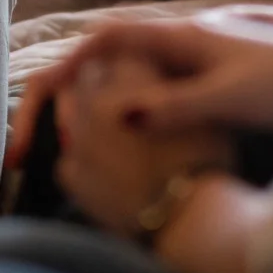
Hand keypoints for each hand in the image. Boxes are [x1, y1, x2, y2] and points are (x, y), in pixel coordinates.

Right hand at [7, 7, 272, 168]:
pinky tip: (133, 144)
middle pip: (114, 57)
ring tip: (70, 146)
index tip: (39, 106)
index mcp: (190, 37)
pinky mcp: (226, 86)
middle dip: (70, 91)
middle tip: (41, 142)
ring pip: (137, 77)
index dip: (67, 66)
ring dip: (100, 103)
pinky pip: (162, 94)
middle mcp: (193, 42)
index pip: (109, 38)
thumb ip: (177, 105)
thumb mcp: (238, 95)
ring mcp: (209, 62)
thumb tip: (115, 112)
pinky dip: (135, 115)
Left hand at [55, 55, 231, 237]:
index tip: (135, 79)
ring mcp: (79, 137)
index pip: (117, 54)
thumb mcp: (203, 113)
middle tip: (122, 110)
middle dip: (100, 89)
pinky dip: (81, 166)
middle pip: (87, 79)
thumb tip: (166, 91)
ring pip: (69, 117)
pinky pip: (66, 161)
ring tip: (112, 144)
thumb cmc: (206, 162)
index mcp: (132, 78)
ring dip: (86, 123)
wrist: (188, 218)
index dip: (126, 66)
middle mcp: (98, 99)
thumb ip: (174, 93)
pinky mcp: (70, 175)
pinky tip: (104, 179)